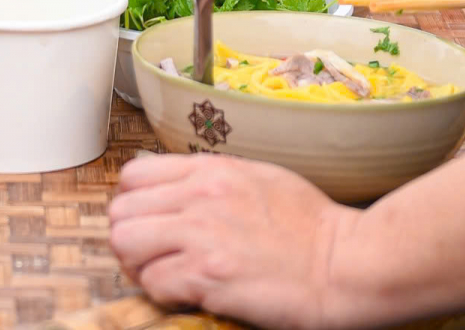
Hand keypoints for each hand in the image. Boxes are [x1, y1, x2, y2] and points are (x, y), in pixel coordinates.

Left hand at [110, 154, 355, 329]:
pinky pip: (153, 283)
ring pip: (126, 244)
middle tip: (151, 256)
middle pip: (121, 212)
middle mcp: (200, 197)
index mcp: (211, 171)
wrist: (343, 264)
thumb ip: (212, 180)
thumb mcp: (259, 178)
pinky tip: (187, 293)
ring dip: (139, 266)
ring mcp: (202, 235)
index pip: (133, 175)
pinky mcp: (208, 275)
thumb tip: (176, 190)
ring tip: (165, 274)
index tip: (148, 223)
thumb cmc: (310, 227)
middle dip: (130, 239)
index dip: (134, 204)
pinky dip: (163, 292)